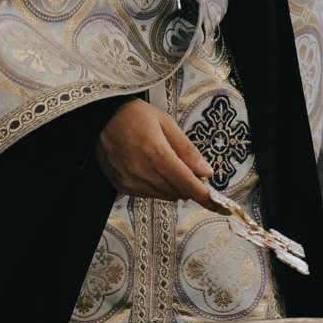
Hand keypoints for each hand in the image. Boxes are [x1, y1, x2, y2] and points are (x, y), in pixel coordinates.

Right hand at [96, 99, 213, 204]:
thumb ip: (187, 149)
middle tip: (191, 169)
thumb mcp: (166, 123)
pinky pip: (149, 194)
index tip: (223, 207)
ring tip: (169, 165)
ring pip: (164, 195)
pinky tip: (154, 170)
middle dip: (191, 185)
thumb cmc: (135, 115)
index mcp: (156, 152)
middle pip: (178, 192)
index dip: (206, 197)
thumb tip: (207, 172)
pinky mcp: (122, 186)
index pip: (187, 183)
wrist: (99, 118)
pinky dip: (159, 187)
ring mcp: (130, 181)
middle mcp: (142, 170)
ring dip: (175, 187)